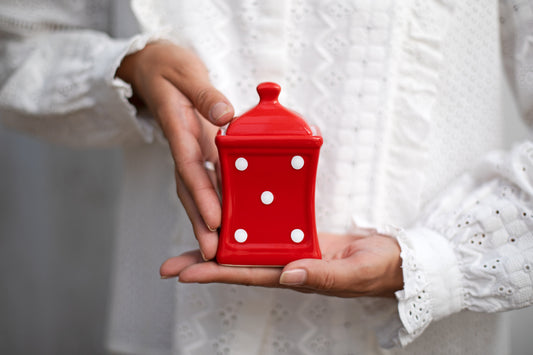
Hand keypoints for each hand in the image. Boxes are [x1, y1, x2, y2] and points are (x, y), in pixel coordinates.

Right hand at [116, 41, 233, 259]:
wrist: (151, 70)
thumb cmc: (170, 69)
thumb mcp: (186, 72)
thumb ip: (205, 94)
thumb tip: (225, 115)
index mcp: (179, 129)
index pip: (191, 167)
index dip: (203, 195)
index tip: (215, 219)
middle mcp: (182, 148)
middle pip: (189, 190)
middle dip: (200, 222)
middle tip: (213, 253)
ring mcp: (187, 153)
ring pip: (194, 192)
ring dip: (203, 221)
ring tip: (216, 252)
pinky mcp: (195, 154)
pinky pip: (202, 182)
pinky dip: (210, 204)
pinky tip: (223, 224)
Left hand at [160, 232, 403, 297]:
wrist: (394, 257)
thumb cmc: (380, 269)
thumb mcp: (355, 272)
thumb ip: (323, 276)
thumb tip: (288, 276)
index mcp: (295, 275)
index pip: (247, 275)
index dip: (214, 274)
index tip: (184, 272)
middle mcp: (286, 263)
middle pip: (237, 263)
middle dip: (203, 262)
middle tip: (169, 263)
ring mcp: (292, 247)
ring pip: (249, 243)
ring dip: (220, 238)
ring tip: (191, 233)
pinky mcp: (300, 232)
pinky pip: (269, 226)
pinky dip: (248, 220)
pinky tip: (233, 211)